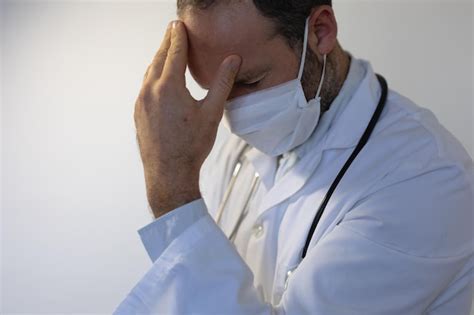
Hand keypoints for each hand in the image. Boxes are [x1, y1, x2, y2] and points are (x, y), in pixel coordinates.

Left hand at [134, 20, 241, 217]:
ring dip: (159, 58)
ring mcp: (141, 102)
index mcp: (169, 87)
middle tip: (173, 30)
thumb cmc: (190, 146)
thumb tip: (233, 60)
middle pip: (159, 58)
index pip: (174, 52)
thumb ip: (222, 83)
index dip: (179, 36)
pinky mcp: (138, 113)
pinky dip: (153, 75)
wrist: (168, 173)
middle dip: (168, 42)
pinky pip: (145, 86)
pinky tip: (159, 80)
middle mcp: (150, 90)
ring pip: (149, 72)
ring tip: (167, 51)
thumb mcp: (212, 113)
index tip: (179, 24)